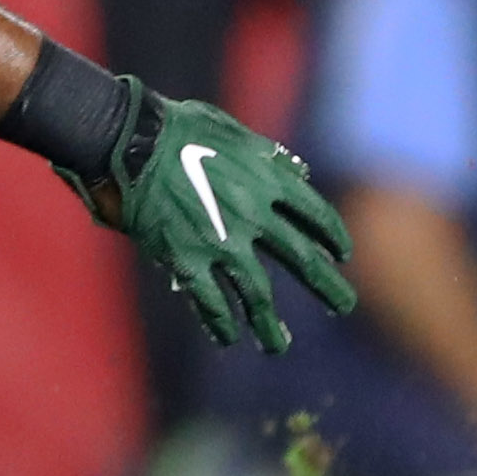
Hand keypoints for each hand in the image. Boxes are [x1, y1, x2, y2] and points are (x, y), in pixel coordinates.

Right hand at [81, 81, 354, 350]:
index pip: (316, 215)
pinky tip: (227, 338)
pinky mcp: (186, 260)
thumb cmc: (179, 130)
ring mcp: (221, 242)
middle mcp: (253, 215)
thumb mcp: (235, 132)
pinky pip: (210, 302)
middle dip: (327, 286)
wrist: (131, 143)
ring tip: (278, 346)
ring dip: (270, 324)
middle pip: (302, 259)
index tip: (342, 255)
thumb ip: (270, 157)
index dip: (333, 237)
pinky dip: (220, 324)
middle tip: (345, 306)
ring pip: (257, 295)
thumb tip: (301, 175)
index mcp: (268, 180)